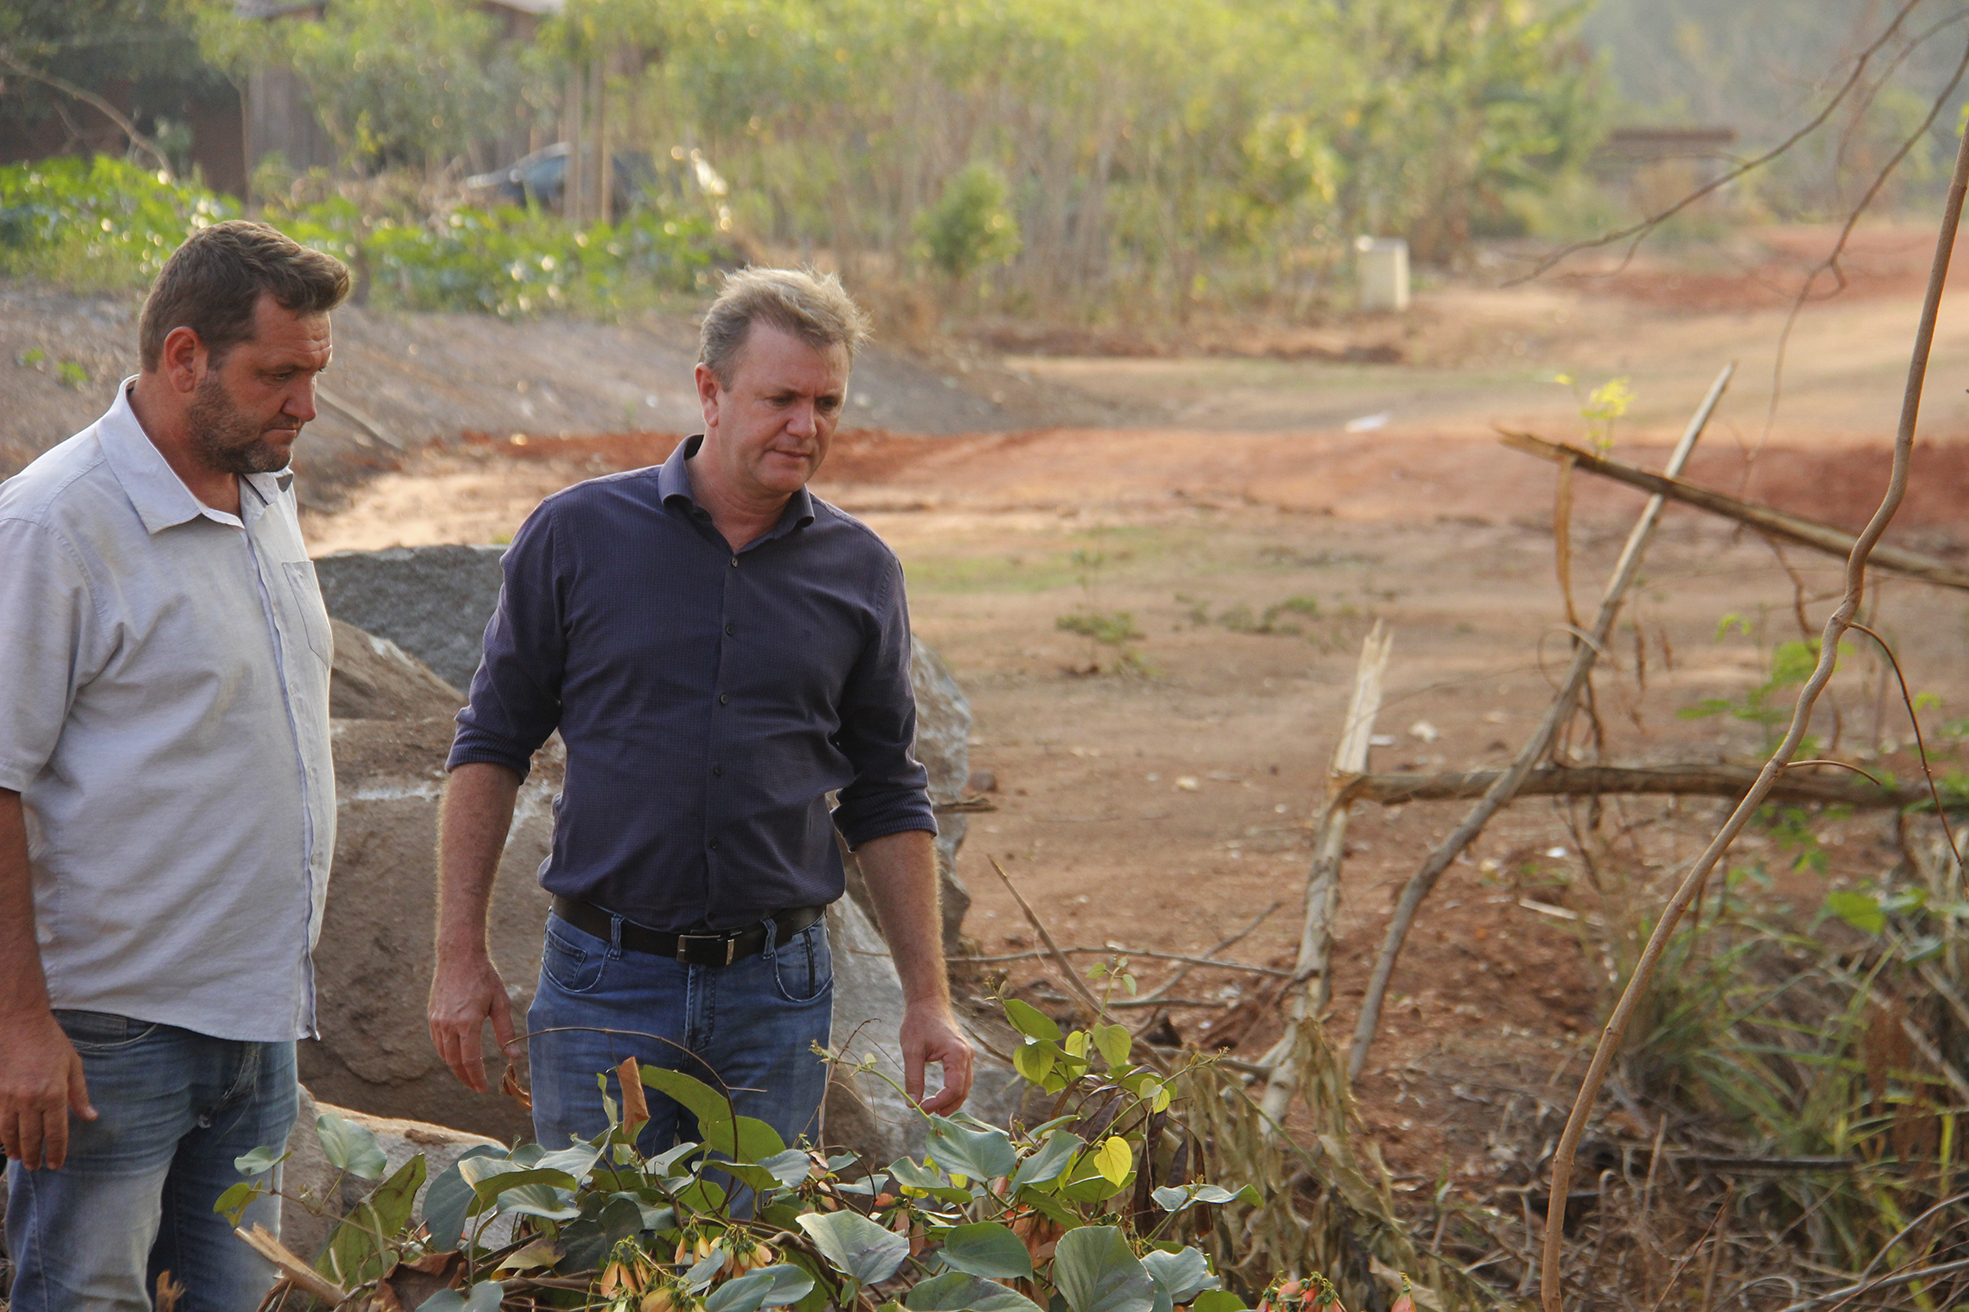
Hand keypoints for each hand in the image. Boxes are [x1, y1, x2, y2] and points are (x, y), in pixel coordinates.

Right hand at [0, 1008, 94, 1168]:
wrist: (20, 1023)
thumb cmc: (51, 1042)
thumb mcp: (73, 1065)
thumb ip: (80, 1095)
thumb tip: (90, 1117)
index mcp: (54, 1094)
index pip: (56, 1133)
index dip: (56, 1152)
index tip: (55, 1164)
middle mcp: (30, 1099)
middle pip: (31, 1137)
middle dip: (35, 1156)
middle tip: (36, 1167)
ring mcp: (8, 1097)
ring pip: (9, 1133)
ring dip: (15, 1149)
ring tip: (20, 1157)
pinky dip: (0, 1135)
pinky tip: (4, 1141)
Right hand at [428, 952, 516, 1093]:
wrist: (458, 956)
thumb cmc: (484, 977)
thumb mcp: (501, 1002)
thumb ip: (506, 1031)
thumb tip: (514, 1056)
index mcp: (467, 1022)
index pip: (470, 1060)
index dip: (477, 1078)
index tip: (484, 1089)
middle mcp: (448, 1024)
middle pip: (454, 1062)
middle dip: (465, 1078)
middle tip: (476, 1087)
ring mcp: (437, 1021)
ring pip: (444, 1054)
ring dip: (455, 1068)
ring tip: (468, 1074)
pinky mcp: (431, 1016)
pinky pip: (437, 1042)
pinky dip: (447, 1053)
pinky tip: (457, 1056)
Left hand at [899, 1000, 973, 1115]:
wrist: (928, 1002)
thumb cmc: (919, 1023)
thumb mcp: (911, 1051)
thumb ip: (913, 1078)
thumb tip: (913, 1104)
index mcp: (957, 1054)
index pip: (954, 1088)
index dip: (939, 1102)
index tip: (922, 1108)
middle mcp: (968, 1055)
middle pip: (964, 1090)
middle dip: (949, 1106)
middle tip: (930, 1116)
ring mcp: (968, 1055)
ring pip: (966, 1085)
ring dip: (953, 1100)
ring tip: (936, 1110)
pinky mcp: (963, 1054)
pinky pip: (963, 1078)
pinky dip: (954, 1090)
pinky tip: (941, 1097)